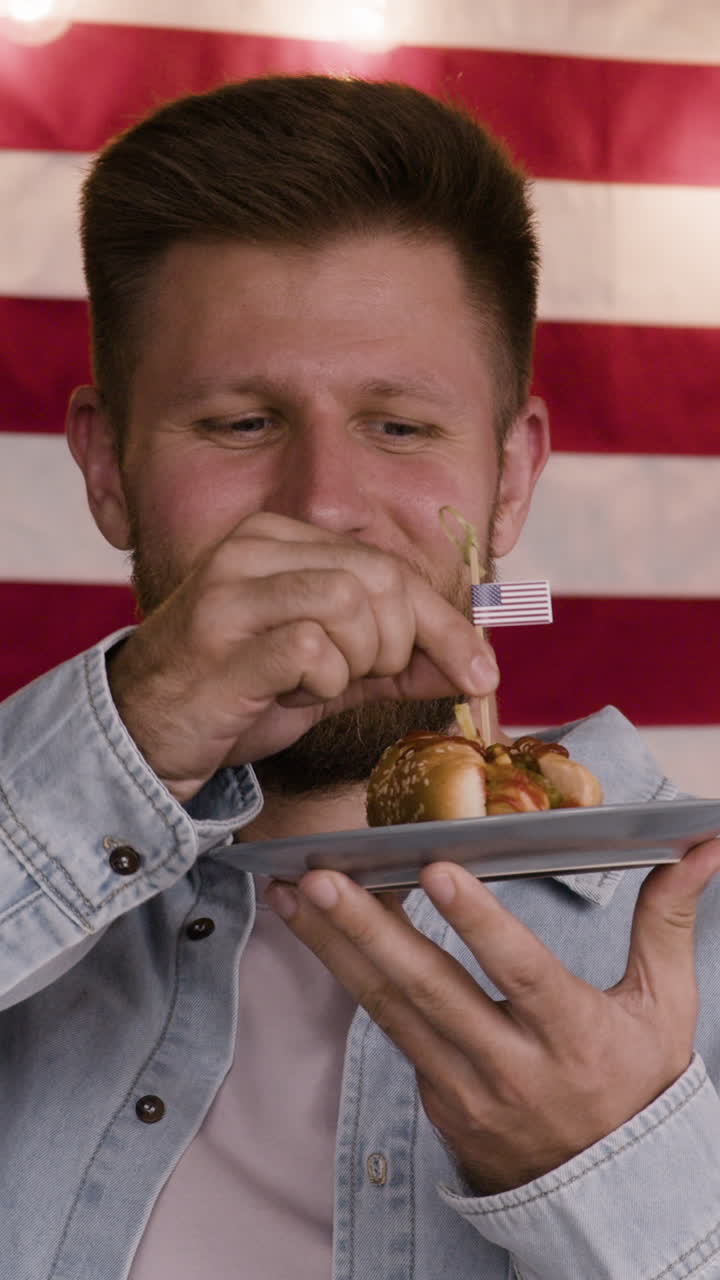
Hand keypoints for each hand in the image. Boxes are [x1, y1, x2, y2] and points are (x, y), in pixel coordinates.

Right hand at [107, 512, 496, 802]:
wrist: (144, 734)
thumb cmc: (236, 696)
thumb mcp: (328, 676)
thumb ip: (395, 662)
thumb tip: (472, 667)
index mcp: (278, 540)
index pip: (389, 567)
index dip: (446, 624)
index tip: (482, 673)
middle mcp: (253, 549)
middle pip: (380, 579)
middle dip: (403, 644)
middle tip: (373, 680)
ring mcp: (232, 588)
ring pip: (351, 605)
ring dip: (358, 664)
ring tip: (320, 686)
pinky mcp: (220, 636)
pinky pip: (313, 647)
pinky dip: (324, 682)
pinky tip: (293, 694)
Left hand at [266, 836, 719, 1194]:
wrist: (608, 1192)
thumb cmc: (638, 1084)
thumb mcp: (665, 1007)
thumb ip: (668, 921)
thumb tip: (703, 845)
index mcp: (573, 1038)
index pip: (520, 974)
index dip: (478, 923)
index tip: (436, 871)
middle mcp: (510, 1067)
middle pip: (430, 992)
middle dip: (369, 931)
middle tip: (324, 879)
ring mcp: (464, 1089)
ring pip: (390, 1009)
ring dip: (335, 949)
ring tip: (293, 895)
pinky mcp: (435, 1097)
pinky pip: (388, 1030)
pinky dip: (348, 978)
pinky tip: (317, 933)